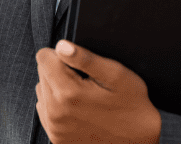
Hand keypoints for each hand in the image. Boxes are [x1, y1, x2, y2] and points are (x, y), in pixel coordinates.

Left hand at [35, 40, 161, 143]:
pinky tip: (78, 109)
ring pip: (43, 92)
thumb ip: (86, 58)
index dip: (61, 54)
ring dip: (57, 89)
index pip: (43, 57)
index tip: (78, 64)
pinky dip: (58, 106)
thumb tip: (61, 46)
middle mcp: (56, 113)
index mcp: (68, 93)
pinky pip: (46, 112)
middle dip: (60, 71)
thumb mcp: (116, 75)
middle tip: (86, 81)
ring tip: (83, 95)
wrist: (138, 143)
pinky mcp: (56, 139)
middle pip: (42, 74)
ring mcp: (55, 128)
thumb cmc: (132, 107)